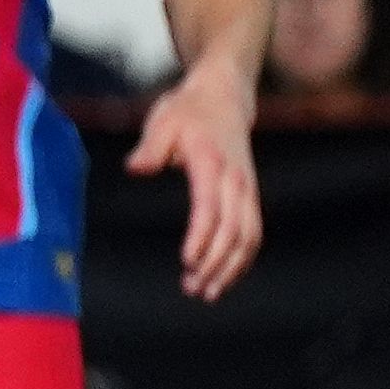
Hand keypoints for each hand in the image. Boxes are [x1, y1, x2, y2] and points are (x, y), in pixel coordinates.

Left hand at [128, 55, 259, 299]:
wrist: (224, 97)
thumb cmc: (187, 111)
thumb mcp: (163, 121)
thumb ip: (151, 147)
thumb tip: (136, 167)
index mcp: (212, 163)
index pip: (210, 207)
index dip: (201, 236)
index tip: (188, 260)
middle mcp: (236, 180)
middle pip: (234, 229)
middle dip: (216, 263)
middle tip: (194, 288)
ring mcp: (247, 189)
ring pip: (248, 236)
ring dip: (231, 267)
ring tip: (208, 292)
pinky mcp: (249, 196)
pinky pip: (253, 232)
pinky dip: (243, 257)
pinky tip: (225, 276)